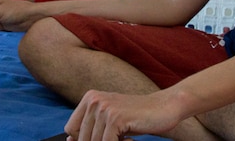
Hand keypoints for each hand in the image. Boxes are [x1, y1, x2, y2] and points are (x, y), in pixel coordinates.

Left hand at [64, 90, 180, 140]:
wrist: (165, 107)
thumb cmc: (137, 117)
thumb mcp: (110, 120)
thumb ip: (90, 128)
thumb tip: (69, 140)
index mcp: (90, 97)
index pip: (70, 129)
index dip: (82, 140)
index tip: (99, 140)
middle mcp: (94, 100)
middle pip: (82, 139)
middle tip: (120, 138)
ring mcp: (104, 108)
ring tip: (127, 138)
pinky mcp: (115, 118)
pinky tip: (131, 139)